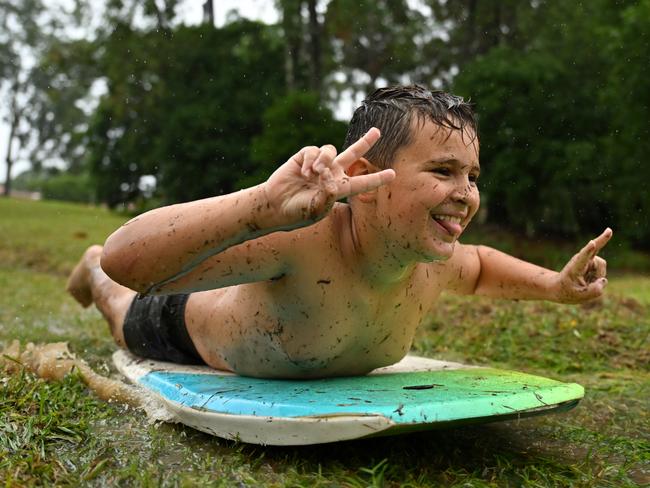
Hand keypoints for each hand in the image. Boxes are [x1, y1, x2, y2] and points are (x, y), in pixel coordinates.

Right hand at [264, 128, 395, 223]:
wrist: (275, 205)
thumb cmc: (297, 212)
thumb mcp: (315, 210)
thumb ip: (326, 196)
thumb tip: (331, 179)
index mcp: (338, 190)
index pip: (361, 183)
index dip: (377, 178)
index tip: (393, 174)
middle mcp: (331, 174)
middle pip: (352, 154)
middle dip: (365, 142)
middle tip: (378, 131)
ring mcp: (318, 165)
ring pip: (331, 150)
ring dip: (324, 160)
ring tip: (314, 173)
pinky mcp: (304, 157)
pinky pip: (314, 150)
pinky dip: (311, 160)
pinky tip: (304, 172)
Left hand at [552, 228, 611, 302]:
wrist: (560, 288)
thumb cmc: (566, 291)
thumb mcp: (578, 296)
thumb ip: (594, 291)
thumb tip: (604, 280)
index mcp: (575, 267)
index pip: (582, 258)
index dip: (588, 251)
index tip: (592, 243)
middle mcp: (581, 261)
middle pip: (595, 249)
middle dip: (603, 240)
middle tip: (609, 230)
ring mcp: (588, 261)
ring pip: (602, 268)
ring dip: (597, 278)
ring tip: (585, 284)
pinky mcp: (592, 263)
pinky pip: (602, 272)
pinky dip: (598, 279)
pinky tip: (588, 281)